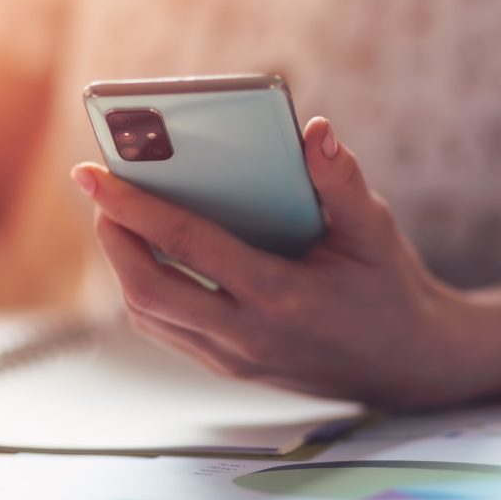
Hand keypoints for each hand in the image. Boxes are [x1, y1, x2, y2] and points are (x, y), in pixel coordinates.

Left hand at [71, 117, 500, 407]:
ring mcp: (234, 359)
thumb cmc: (388, 287)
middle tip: (98, 191)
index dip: (134, 206)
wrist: (409, 365)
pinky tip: (145, 253)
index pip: (188, 246)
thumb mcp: (374, 230)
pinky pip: (167, 330)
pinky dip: (145, 290)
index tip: (92, 173)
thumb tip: (315, 132)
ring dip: (122, 265)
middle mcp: (248, 335)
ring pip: (149, 315)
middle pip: (147, 289)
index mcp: (280, 296)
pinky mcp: (228, 368)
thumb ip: (342, 181)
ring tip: (115, 215)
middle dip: (112, 237)